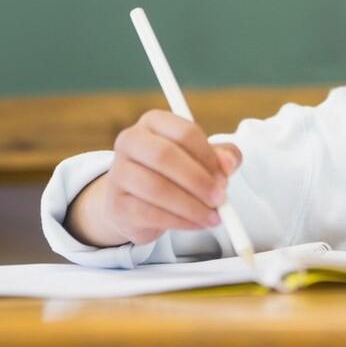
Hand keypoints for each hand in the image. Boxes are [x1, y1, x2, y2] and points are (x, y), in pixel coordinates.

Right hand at [99, 109, 242, 244]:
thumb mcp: (200, 158)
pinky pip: (150, 213)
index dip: (208, 156)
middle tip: (221, 199)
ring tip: (213, 216)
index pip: (185, 132)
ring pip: (156, 188)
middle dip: (198, 180)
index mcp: (153, 122)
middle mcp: (130, 141)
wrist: (135, 202)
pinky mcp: (116, 204)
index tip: (226, 177)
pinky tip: (196, 224)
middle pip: (165, 156)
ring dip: (191, 206)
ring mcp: (119, 172)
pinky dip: (180, 221)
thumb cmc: (175, 173)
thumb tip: (229, 163)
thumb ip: (221, 156)